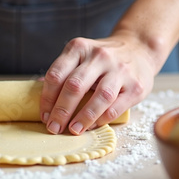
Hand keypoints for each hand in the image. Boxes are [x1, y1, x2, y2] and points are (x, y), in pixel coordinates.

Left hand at [40, 36, 155, 134]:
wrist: (140, 48)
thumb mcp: (81, 55)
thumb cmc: (103, 59)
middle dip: (61, 111)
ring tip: (73, 130)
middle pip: (74, 86)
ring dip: (83, 117)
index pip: (56, 74)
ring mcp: (120, 70)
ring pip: (98, 97)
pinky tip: (92, 126)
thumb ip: (63, 71)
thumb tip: (38, 94)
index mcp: (79, 48)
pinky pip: (115, 106)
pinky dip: (101, 119)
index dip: (47, 98)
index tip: (44, 116)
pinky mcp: (136, 86)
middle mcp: (100, 56)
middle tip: (53, 127)